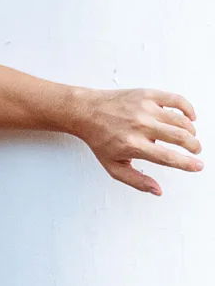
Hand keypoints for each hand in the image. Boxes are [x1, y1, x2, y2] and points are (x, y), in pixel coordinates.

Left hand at [73, 87, 203, 194]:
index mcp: (133, 145)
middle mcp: (141, 126)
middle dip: (194, 146)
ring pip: (181, 120)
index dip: (187, 163)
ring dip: (191, 131)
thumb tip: (158, 191)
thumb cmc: (100, 140)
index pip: (168, 157)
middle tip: (195, 150)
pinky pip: (176, 100)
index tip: (198, 166)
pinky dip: (188, 109)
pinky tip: (190, 118)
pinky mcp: (147, 94)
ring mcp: (145, 109)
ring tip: (189, 137)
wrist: (87, 113)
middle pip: (180, 137)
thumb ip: (136, 180)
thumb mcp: (113, 166)